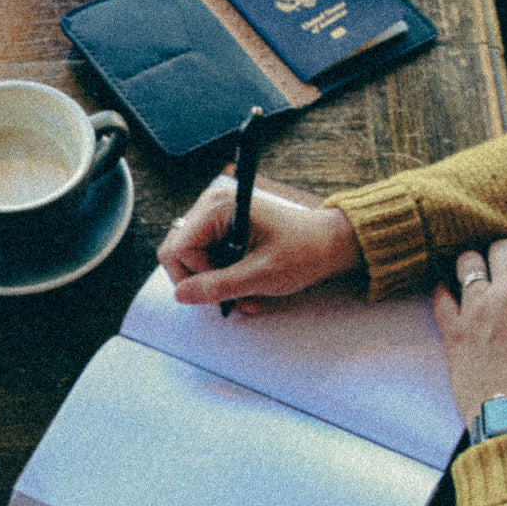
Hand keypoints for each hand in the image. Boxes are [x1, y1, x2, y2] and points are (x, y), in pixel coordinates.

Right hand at [156, 181, 361, 312]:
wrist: (329, 244)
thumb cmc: (303, 251)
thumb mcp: (261, 275)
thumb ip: (219, 285)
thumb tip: (182, 295)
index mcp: (218, 208)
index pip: (178, 249)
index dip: (196, 277)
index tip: (224, 291)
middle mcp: (211, 206)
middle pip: (178, 253)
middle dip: (202, 283)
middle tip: (231, 299)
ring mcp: (214, 217)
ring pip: (190, 260)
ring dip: (214, 284)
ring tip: (244, 296)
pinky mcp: (221, 230)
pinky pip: (204, 259)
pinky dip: (221, 278)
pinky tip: (244, 287)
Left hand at [431, 239, 506, 424]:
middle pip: (504, 249)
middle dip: (503, 257)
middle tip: (500, 269)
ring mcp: (480, 308)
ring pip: (468, 261)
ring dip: (470, 266)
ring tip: (471, 275)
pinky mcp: (454, 328)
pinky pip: (439, 295)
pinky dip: (442, 292)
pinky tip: (447, 295)